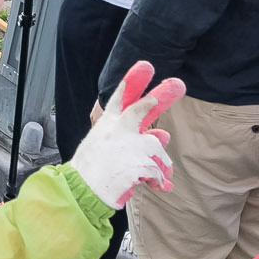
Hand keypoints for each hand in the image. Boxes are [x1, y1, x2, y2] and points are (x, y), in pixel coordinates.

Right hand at [67, 62, 180, 208]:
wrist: (80, 192)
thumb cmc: (91, 170)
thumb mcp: (105, 146)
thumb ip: (134, 138)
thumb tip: (164, 136)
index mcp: (107, 124)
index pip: (120, 98)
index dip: (133, 82)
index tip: (146, 66)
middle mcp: (116, 130)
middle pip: (141, 109)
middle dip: (161, 96)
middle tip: (179, 85)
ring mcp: (126, 145)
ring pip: (156, 147)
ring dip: (161, 164)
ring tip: (158, 178)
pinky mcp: (136, 163)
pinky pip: (159, 170)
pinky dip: (161, 180)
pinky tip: (159, 186)